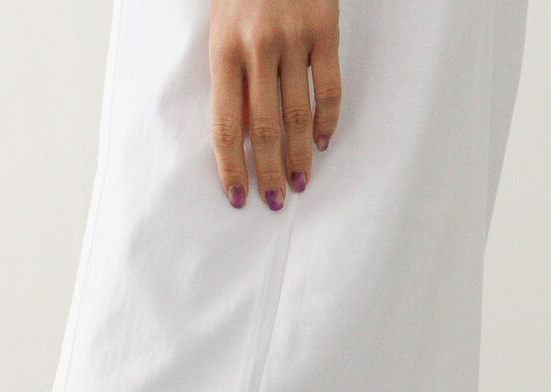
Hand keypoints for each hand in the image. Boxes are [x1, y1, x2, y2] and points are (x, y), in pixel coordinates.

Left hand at [209, 0, 340, 209]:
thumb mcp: (222, 30)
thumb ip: (232, 81)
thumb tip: (243, 137)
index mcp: (223, 51)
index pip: (225, 126)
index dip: (232, 168)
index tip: (239, 197)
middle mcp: (258, 48)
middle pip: (264, 129)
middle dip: (268, 172)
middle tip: (275, 201)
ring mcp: (293, 39)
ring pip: (297, 115)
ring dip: (299, 156)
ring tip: (300, 182)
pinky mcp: (323, 30)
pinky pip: (328, 88)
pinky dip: (327, 120)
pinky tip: (323, 142)